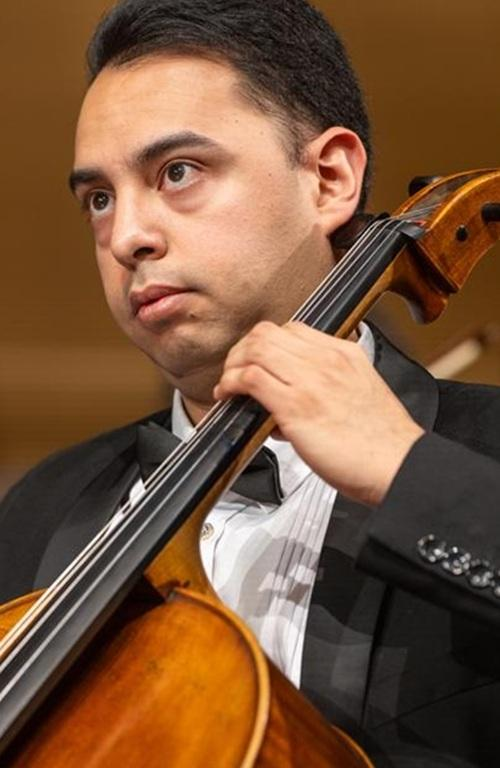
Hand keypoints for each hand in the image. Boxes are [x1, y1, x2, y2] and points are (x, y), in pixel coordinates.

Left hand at [213, 322, 423, 505]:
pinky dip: (230, 383)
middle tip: (235, 371)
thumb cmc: (383, 443)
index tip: (256, 362)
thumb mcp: (360, 394)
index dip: (265, 344)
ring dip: (232, 366)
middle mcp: (326, 360)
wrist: (399, 466)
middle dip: (242, 350)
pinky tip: (229, 397)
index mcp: (344, 354)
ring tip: (228, 385)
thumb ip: (328, 387)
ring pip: (254, 348)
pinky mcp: (296, 405)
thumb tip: (291, 397)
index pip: (292, 330)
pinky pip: (250, 378)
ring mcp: (310, 380)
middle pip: (267, 332)